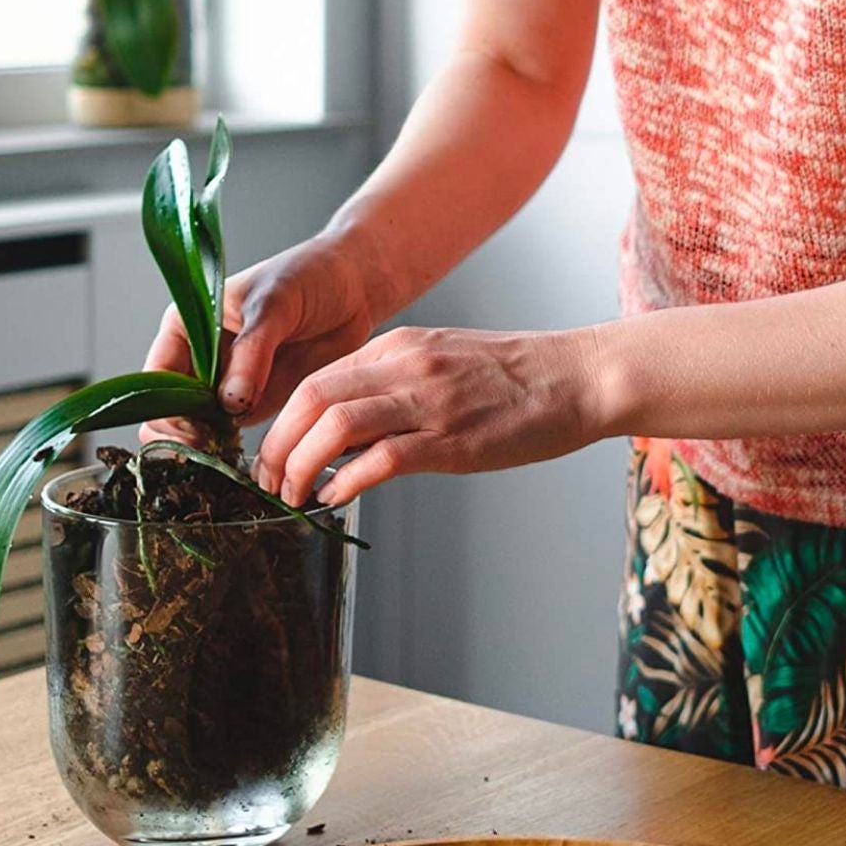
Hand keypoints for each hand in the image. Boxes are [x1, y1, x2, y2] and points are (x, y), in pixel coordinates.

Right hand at [140, 233, 380, 442]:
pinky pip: (233, 434)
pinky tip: (251, 452)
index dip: (166, 407)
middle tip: (211, 445)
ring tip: (230, 453)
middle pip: (169, 410)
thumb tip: (229, 402)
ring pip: (198, 428)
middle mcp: (200, 357)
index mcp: (187, 325)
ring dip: (209, 446)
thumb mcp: (275, 304)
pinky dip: (235, 449)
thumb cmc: (309, 276)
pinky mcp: (256, 402)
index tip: (194, 426)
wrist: (354, 287)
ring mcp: (227, 384)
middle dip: (182, 434)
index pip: (157, 376)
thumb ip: (252, 352)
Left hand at [254, 325, 608, 506]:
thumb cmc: (520, 377)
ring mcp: (429, 401)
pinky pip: (381, 457)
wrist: (580, 376)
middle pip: (311, 397)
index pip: (316, 379)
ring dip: (299, 465)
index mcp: (400, 347)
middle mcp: (407, 366)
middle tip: (265, 480)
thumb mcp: (445, 361)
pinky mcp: (453, 438)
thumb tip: (351, 428)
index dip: (281, 421)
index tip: (272, 454)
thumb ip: (397, 385)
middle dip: (276, 443)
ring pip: (335, 424)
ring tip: (289, 495)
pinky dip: (345, 481)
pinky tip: (334, 498)